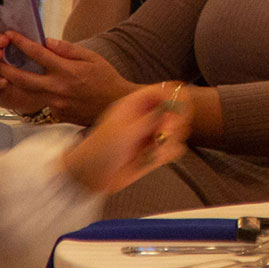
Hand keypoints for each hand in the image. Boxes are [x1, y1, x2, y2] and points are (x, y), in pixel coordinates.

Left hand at [0, 35, 132, 125]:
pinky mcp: (54, 112)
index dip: (22, 42)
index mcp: (66, 70)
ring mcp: (53, 102)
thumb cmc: (106, 78)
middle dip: (3, 66)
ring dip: (10, 80)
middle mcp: (56, 87)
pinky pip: (38, 100)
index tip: (10, 34)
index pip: (38, 53)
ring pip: (25, 91)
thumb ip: (69, 49)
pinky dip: (31, 92)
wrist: (115, 105)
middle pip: (21, 77)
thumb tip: (48, 41)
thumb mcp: (92, 58)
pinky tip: (27, 86)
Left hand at [61, 83, 190, 194]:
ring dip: (172, 140)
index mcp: (138, 104)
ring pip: (179, 130)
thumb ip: (152, 118)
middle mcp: (148, 115)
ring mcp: (153, 133)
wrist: (90, 177)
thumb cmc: (100, 150)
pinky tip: (155, 158)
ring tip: (155, 151)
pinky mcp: (156, 150)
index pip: (167, 90)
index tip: (176, 115)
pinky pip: (175, 148)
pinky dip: (169, 153)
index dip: (176, 99)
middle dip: (176, 123)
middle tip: (166, 134)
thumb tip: (173, 105)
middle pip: (178, 109)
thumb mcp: (125, 131)